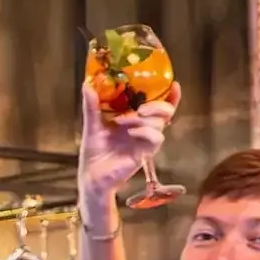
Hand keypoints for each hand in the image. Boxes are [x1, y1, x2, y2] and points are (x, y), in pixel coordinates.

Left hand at [77, 79, 175, 219]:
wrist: (92, 176)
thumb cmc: (94, 152)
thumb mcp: (92, 125)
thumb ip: (91, 106)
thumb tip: (86, 85)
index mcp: (134, 118)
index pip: (157, 104)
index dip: (168, 94)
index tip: (173, 83)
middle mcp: (143, 128)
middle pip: (166, 111)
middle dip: (158, 105)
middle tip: (141, 107)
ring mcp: (145, 141)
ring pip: (160, 123)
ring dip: (143, 118)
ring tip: (123, 120)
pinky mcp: (145, 153)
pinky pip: (156, 139)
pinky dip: (145, 132)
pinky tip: (131, 133)